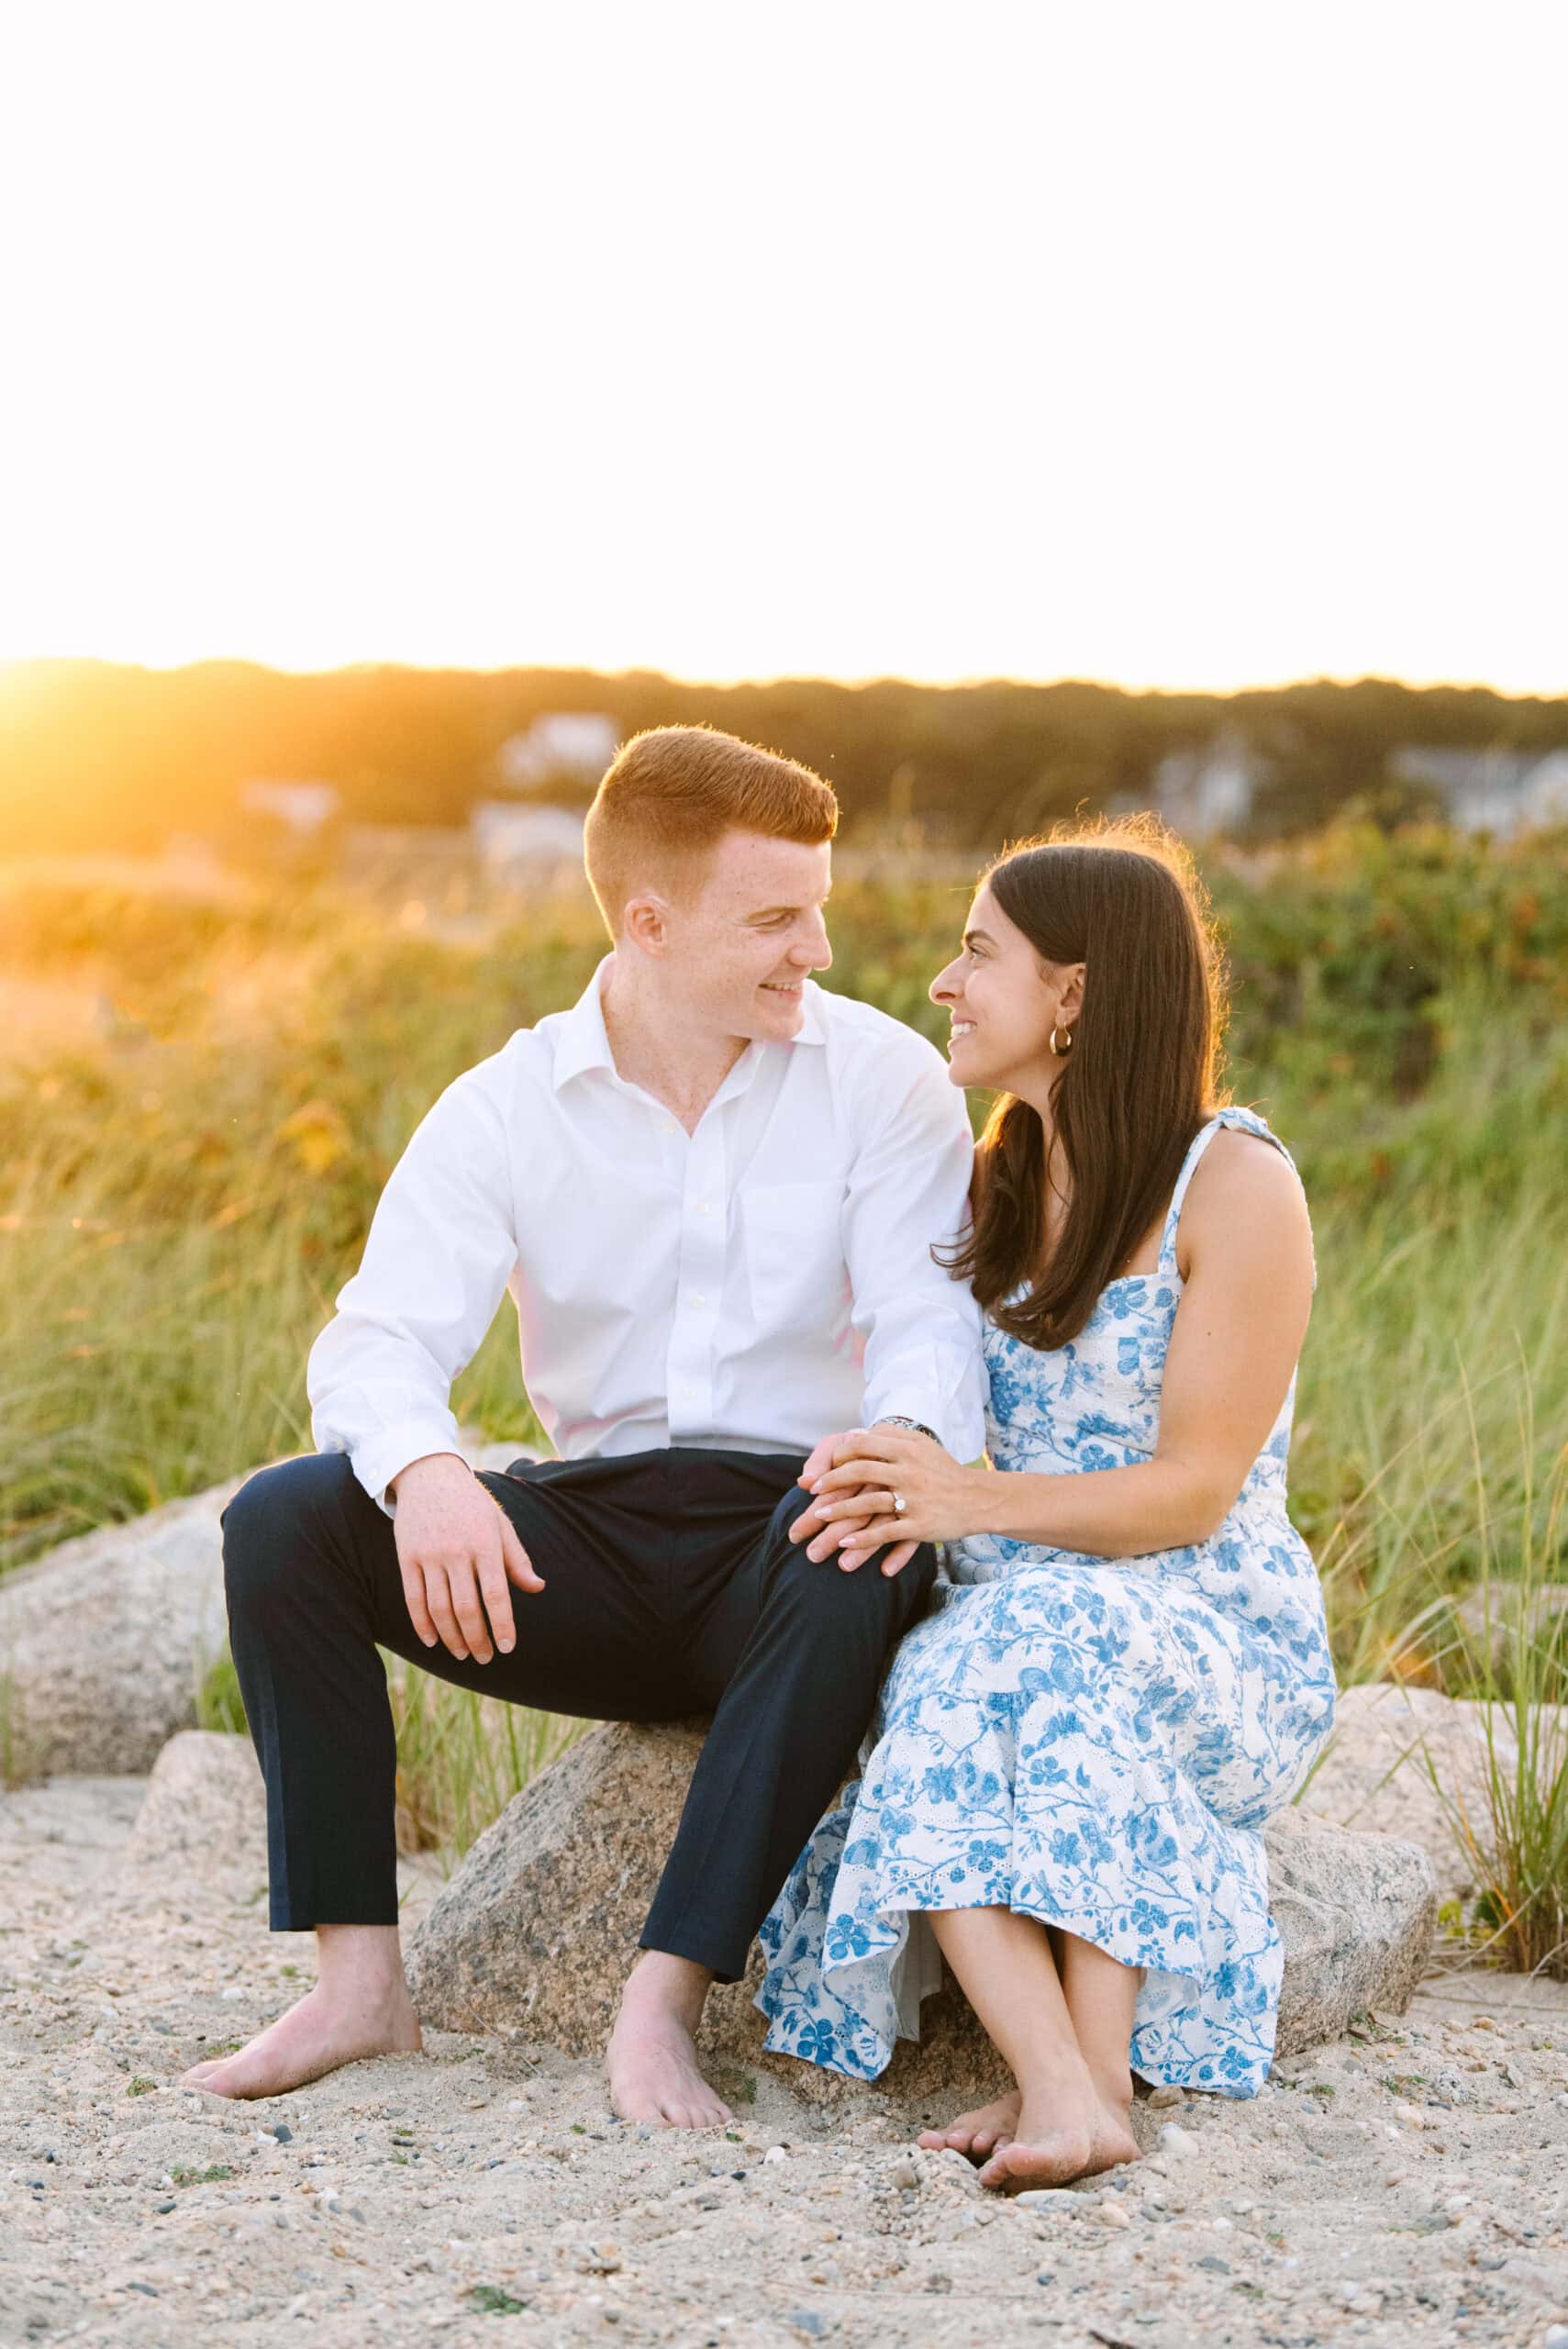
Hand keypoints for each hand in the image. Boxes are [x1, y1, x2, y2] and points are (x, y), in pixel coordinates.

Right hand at [389, 1453, 543, 1661]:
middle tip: (484, 1658)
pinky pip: (413, 1599)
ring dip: (451, 1637)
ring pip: (439, 1608)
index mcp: (485, 1542)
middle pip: (466, 1608)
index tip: (507, 1648)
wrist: (428, 1474)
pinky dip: (422, 1624)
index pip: (496, 1594)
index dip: (502, 1624)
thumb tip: (537, 1588)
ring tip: (462, 1653)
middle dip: (477, 1639)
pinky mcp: (406, 1557)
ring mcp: (429, 1555)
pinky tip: (433, 1641)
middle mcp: (457, 1550)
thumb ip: (517, 1558)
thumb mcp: (500, 1523)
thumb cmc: (471, 1503)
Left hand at [805, 1425, 983, 1567]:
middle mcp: (909, 1472)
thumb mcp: (923, 1445)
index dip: (840, 1455)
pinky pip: (886, 1533)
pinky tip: (845, 1543)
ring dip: (839, 1511)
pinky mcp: (920, 1525)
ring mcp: (915, 1499)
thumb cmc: (945, 1471)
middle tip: (813, 1491)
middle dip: (831, 1481)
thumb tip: (855, 1432)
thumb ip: (891, 1435)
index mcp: (908, 1449)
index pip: (864, 1445)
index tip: (828, 1464)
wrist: (979, 1499)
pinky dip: (863, 1539)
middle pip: (861, 1471)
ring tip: (819, 1516)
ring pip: (869, 1503)